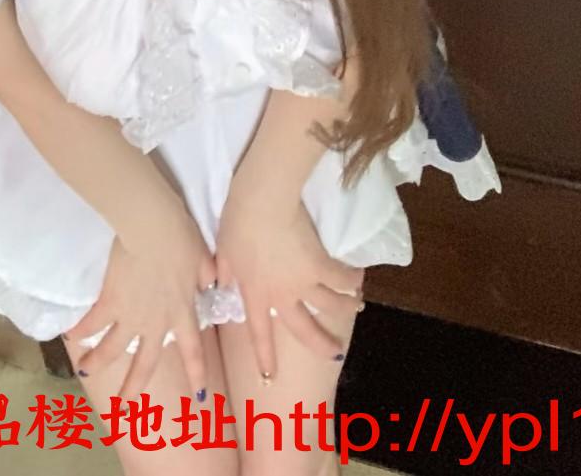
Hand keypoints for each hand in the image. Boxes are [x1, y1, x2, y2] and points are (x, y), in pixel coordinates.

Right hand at [63, 191, 216, 405]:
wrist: (151, 227)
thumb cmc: (181, 238)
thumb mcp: (203, 258)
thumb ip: (206, 276)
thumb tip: (210, 284)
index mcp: (182, 312)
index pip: (193, 350)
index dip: (196, 373)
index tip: (198, 396)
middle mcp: (156, 322)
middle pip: (146, 363)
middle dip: (135, 386)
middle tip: (125, 405)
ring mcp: (130, 314)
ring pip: (111, 349)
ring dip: (97, 362)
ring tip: (84, 370)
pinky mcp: (109, 301)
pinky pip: (92, 322)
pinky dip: (80, 330)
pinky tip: (69, 335)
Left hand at [216, 180, 363, 380]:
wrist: (262, 202)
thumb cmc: (237, 224)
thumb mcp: (223, 252)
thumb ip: (224, 273)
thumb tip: (220, 286)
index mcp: (255, 294)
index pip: (258, 333)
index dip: (265, 357)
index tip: (270, 378)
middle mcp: (282, 295)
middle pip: (304, 329)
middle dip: (321, 344)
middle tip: (334, 353)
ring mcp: (304, 282)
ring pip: (330, 304)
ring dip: (345, 308)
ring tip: (356, 307)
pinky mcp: (321, 263)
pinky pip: (341, 278)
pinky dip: (352, 280)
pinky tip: (360, 280)